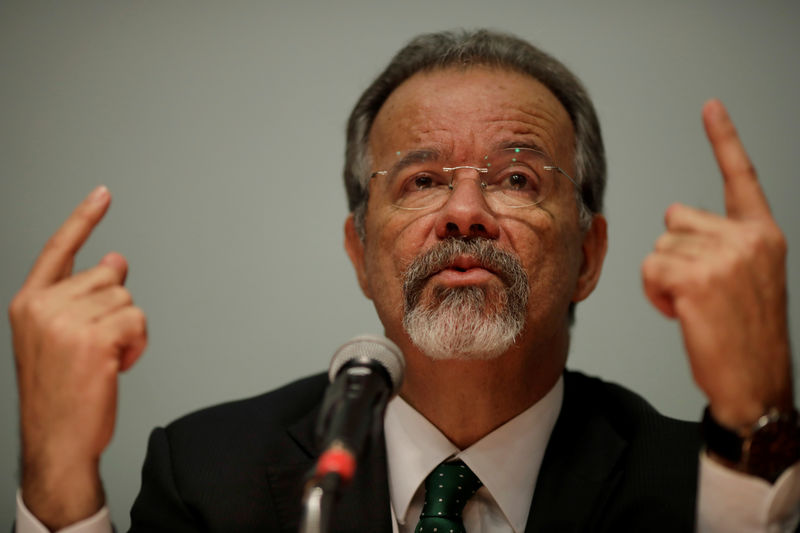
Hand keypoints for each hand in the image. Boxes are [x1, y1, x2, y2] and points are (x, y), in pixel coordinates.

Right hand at [9, 186, 146, 528]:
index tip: (103, 193)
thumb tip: (115, 259)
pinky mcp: (93, 338)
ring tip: (104, 360)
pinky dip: (137, 345)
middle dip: (116, 311)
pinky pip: (138, 322)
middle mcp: (43, 306)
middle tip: (98, 347)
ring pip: (128, 300)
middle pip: (110, 278)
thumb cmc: (61, 391)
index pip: (58, 249)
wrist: (57, 439)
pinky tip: (116, 367)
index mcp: (30, 303)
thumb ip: (82, 297)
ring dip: (128, 332)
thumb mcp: (61, 337)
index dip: (83, 219)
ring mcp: (66, 321)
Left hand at [642, 100, 792, 430]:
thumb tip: (674, 217)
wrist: (755, 384)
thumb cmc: (744, 335)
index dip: (724, 139)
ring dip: (663, 278)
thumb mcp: (747, 280)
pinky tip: (684, 313)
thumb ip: (721, 243)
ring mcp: (724, 257)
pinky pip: (650, 269)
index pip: (741, 177)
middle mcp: (748, 238)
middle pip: (674, 219)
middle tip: (700, 292)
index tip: (710, 106)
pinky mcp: (696, 277)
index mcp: (763, 235)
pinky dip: (656, 294)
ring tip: (695, 307)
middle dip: (674, 253)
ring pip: (658, 246)